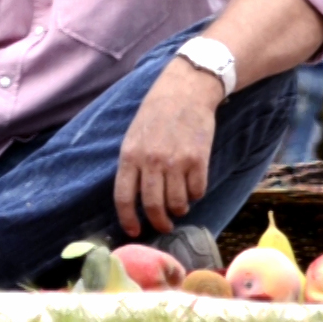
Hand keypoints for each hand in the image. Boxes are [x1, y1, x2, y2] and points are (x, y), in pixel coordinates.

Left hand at [114, 60, 222, 236]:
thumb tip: (135, 198)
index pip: (124, 198)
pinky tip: (193, 187)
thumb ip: (133, 164)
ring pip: (177, 203)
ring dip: (179, 209)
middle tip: (165, 226)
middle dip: (159, 222)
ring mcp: (176, 161)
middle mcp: (151, 161)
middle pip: (153, 206)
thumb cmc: (157, 112)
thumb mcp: (134, 135)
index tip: (135, 231)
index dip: (128, 220)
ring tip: (180, 205)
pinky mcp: (198, 160)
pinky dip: (196, 195)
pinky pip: (197, 191)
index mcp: (130, 155)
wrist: (186, 90)